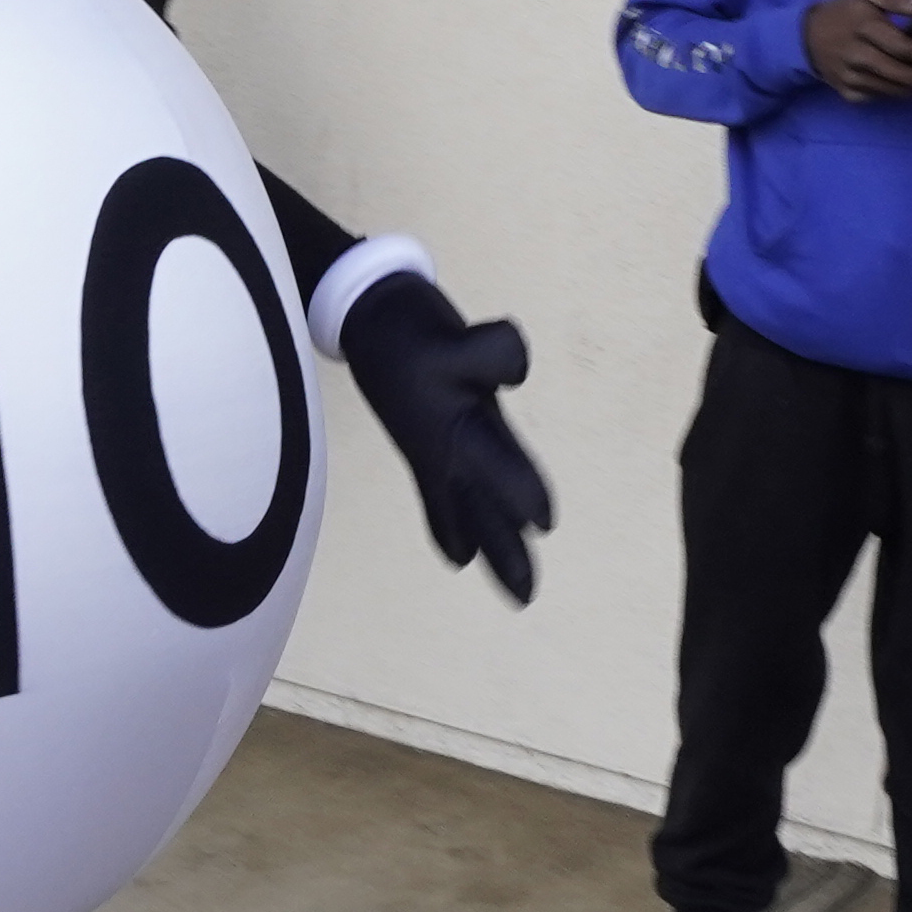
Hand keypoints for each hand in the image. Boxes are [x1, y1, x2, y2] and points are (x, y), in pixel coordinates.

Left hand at [338, 274, 554, 601]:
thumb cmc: (414, 379)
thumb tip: (462, 558)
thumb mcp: (433, 441)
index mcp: (446, 459)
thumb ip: (447, 499)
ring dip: (514, 483)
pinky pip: (498, 355)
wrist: (370, 313)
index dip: (502, 555)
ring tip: (542, 521)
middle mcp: (445, 437)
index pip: (476, 518)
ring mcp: (441, 397)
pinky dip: (509, 359)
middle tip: (527, 592)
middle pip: (481, 498)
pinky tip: (510, 370)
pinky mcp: (440, 350)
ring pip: (485, 443)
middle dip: (505, 544)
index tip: (521, 598)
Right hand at [802, 0, 911, 101]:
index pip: (903, 47)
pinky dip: (903, 93)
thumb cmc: (846, 11)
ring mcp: (851, 78)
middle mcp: (856, 57)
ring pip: (895, 90)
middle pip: (903, 75)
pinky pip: (882, 96)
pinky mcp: (849, 93)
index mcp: (864, 28)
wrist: (807, 37)